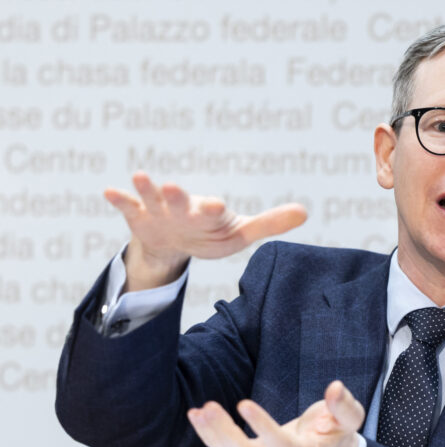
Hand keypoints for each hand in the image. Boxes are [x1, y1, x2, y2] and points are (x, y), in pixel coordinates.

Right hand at [104, 171, 306, 290]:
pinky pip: (129, 207)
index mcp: (209, 214)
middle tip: (173, 186)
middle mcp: (184, 208)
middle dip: (178, 196)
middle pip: (182, 202)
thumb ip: (270, 223)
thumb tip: (306, 211)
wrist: (175, 244)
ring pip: (154, 198)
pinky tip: (109, 191)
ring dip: (148, 188)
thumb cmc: (211, 234)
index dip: (214, 210)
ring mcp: (160, 211)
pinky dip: (121, 199)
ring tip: (140, 175)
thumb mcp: (240, 233)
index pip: (213, 212)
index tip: (218, 206)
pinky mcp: (141, 217)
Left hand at [187, 381, 364, 446]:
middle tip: (210, 408)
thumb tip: (335, 388)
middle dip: (226, 434)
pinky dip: (210, 436)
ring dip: (213, 435)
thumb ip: (344, 405)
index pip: (280, 444)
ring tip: (199, 411)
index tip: (243, 403)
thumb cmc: (338, 433)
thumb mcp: (351, 418)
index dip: (261, 426)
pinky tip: (197, 416)